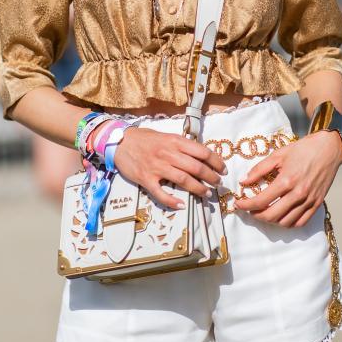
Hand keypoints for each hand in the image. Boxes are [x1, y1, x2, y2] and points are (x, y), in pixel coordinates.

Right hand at [109, 126, 226, 209]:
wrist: (119, 142)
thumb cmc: (144, 138)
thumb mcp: (165, 136)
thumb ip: (181, 145)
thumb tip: (200, 155)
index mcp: (175, 141)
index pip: (202, 152)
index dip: (216, 161)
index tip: (222, 169)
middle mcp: (168, 154)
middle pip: (196, 167)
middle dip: (211, 177)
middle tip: (217, 183)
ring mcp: (157, 167)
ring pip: (183, 180)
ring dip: (198, 188)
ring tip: (206, 193)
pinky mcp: (146, 179)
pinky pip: (161, 193)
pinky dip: (172, 201)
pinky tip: (182, 205)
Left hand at [233, 130, 341, 226]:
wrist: (328, 149)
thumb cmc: (303, 149)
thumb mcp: (278, 155)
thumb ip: (259, 170)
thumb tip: (243, 181)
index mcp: (286, 180)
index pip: (261, 201)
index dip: (246, 205)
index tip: (238, 204)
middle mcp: (298, 194)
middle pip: (271, 215)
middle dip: (256, 215)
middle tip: (249, 210)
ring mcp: (309, 200)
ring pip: (285, 222)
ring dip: (271, 221)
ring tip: (264, 212)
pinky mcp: (317, 203)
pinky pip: (301, 222)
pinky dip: (288, 223)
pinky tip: (281, 216)